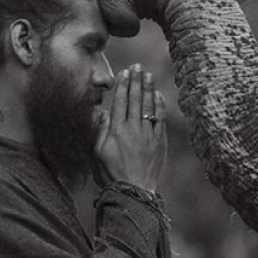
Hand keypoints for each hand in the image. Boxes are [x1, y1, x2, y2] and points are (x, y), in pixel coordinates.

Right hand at [93, 63, 166, 190]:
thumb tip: (103, 112)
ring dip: (148, 88)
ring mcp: (148, 134)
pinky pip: (160, 119)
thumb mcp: (97, 153)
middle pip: (135, 99)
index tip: (125, 73)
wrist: (133, 191)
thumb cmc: (111, 174)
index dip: (123, 85)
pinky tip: (158, 95)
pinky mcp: (159, 142)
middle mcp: (133, 128)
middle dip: (136, 81)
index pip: (120, 101)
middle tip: (138, 67)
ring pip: (148, 106)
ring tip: (148, 75)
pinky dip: (159, 106)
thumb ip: (99, 130)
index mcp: (116, 130)